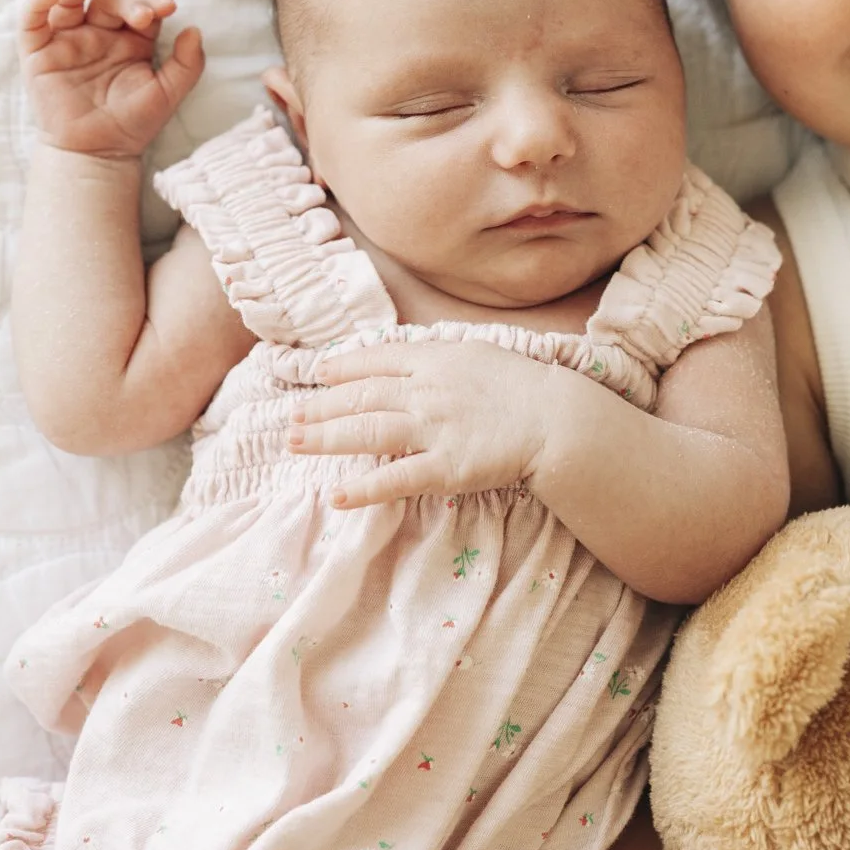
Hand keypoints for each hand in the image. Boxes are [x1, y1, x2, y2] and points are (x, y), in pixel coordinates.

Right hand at [19, 0, 204, 158]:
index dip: (153, 0)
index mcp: (130, 39)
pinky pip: (32, 20)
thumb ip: (188, 64)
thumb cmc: (132, 124)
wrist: (99, 154)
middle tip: (142, 15)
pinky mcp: (38, 52)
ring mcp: (67, 40)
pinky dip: (39, 1)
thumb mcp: (168, 93)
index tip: (167, 6)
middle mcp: (98, 34)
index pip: (141, 6)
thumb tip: (194, 29)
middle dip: (126, 0)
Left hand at [288, 340, 586, 507]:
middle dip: (322, 406)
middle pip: (362, 396)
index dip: (343, 367)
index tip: (319, 374)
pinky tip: (339, 495)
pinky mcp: (446, 467)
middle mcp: (428, 391)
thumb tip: (403, 362)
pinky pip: (397, 479)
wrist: (558, 419)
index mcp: (436, 359)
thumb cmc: (522, 387)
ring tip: (295, 443)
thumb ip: (437, 358)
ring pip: (369, 432)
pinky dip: (366, 488)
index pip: (377, 360)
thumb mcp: (477, 354)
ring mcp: (435, 430)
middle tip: (292, 415)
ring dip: (328, 438)